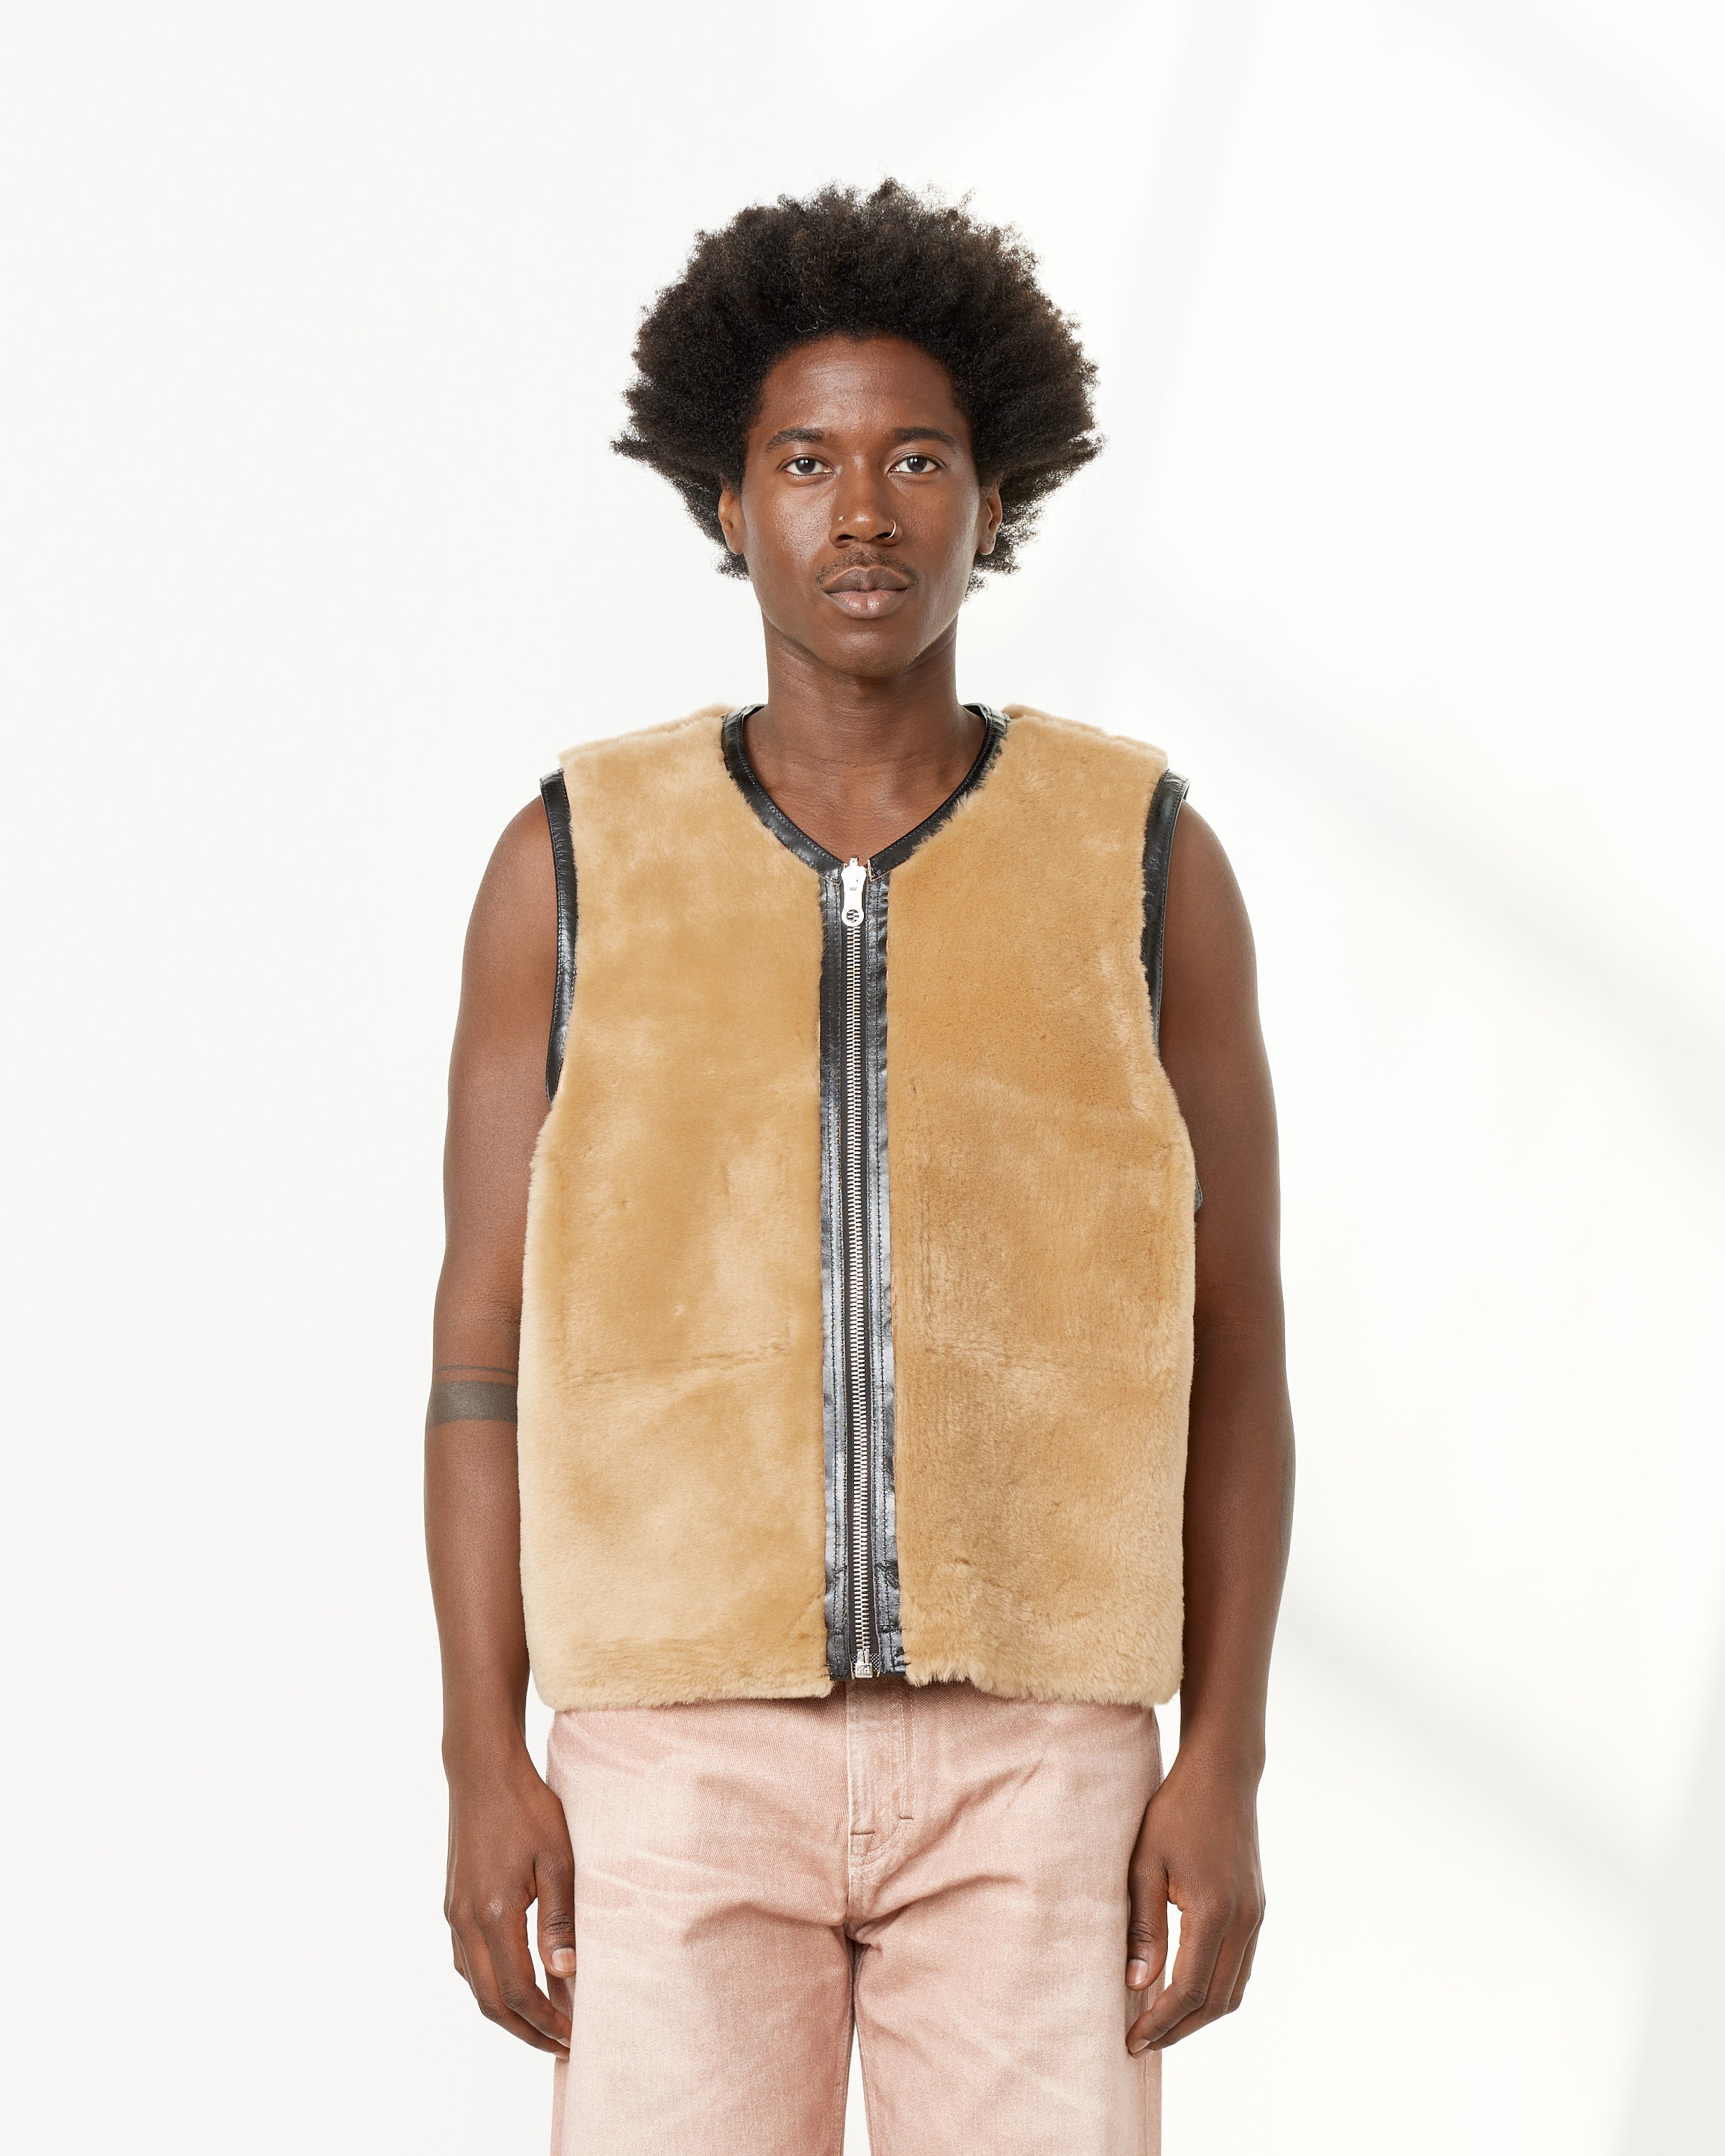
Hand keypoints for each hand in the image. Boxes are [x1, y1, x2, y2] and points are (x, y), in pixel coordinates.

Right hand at [444, 1738, 575, 2053]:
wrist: (483, 1771)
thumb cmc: (527, 1808)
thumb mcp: (556, 1859)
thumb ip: (559, 1919)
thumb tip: (566, 1974)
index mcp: (492, 1915)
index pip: (518, 1992)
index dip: (546, 2022)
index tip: (575, 2037)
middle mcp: (465, 1922)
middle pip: (490, 2001)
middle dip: (526, 2031)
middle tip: (562, 2046)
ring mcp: (454, 1914)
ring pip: (474, 1985)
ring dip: (507, 2012)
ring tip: (543, 2024)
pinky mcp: (453, 1903)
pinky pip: (466, 1962)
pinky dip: (490, 1985)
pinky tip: (515, 1984)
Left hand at [1124, 1749, 1265, 2051]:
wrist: (1221, 1775)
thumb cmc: (1175, 1812)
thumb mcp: (1145, 1864)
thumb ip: (1143, 1927)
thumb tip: (1136, 1984)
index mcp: (1214, 1913)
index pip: (1188, 1991)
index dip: (1160, 2022)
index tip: (1131, 2040)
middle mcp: (1244, 1922)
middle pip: (1216, 2002)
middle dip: (1180, 2029)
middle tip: (1143, 2041)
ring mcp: (1256, 1917)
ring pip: (1233, 1990)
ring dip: (1200, 2014)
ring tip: (1161, 2021)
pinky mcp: (1257, 1909)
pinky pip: (1240, 1966)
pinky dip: (1215, 1989)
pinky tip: (1187, 1988)